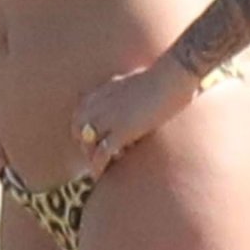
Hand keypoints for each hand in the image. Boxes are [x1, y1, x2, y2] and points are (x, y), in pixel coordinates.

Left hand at [70, 54, 198, 180]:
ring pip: (87, 143)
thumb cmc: (164, 74)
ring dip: (90, 158)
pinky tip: (101, 175)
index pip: (80, 111)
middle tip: (94, 156)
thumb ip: (127, 88)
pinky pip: (102, 154)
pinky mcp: (121, 131)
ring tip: (97, 170)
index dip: (82, 127)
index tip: (91, 138)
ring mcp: (109, 117)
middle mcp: (101, 103)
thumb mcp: (136, 78)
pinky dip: (99, 166)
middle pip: (78, 128)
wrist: (172, 76)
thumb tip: (131, 91)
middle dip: (84, 144)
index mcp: (104, 90)